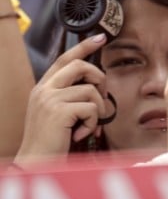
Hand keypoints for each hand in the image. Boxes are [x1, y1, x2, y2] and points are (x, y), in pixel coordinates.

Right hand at [15, 34, 110, 162]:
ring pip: (90, 90)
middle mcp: (44, 89)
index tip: (101, 37)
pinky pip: (92, 108)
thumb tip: (96, 88)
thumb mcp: (58, 114)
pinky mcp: (59, 111)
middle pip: (80, 66)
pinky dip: (92, 122)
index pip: (64, 59)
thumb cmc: (51, 141)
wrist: (36, 161)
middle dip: (99, 79)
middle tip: (101, 99)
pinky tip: (80, 133)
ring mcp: (50, 99)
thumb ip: (71, 98)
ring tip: (87, 124)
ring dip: (97, 110)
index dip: (83, 47)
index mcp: (43, 88)